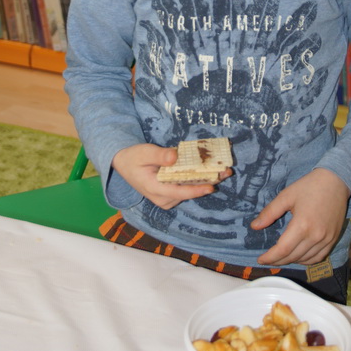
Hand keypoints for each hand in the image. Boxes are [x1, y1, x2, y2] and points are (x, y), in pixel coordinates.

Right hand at [112, 144, 231, 209]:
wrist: (124, 163)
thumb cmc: (134, 157)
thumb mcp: (144, 152)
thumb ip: (159, 155)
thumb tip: (175, 156)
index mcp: (154, 189)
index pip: (179, 192)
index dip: (196, 190)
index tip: (212, 186)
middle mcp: (162, 198)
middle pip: (189, 192)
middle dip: (208, 182)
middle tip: (226, 172)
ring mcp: (167, 198)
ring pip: (190, 191)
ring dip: (206, 181)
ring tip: (224, 171)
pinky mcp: (171, 194)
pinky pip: (187, 188)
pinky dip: (199, 180)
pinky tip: (212, 171)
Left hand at [250, 168, 350, 265]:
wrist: (336, 181)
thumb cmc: (309, 186)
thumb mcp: (286, 196)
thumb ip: (269, 212)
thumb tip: (254, 226)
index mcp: (302, 225)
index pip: (283, 249)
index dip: (270, 257)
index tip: (260, 259)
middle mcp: (315, 236)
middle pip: (293, 257)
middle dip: (277, 261)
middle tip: (267, 259)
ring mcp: (326, 239)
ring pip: (305, 259)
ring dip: (291, 261)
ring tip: (280, 257)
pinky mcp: (333, 239)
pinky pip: (318, 257)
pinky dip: (306, 260)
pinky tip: (298, 256)